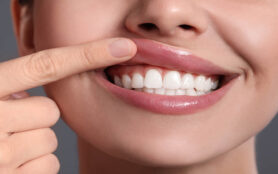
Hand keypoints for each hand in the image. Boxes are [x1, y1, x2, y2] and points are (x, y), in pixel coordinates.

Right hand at [0, 38, 135, 173]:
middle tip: (4, 128)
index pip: (46, 65)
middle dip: (32, 120)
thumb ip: (5, 90)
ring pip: (50, 141)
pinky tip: (6, 168)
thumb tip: (37, 94)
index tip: (124, 47)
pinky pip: (46, 167)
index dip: (88, 53)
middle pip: (50, 112)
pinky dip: (31, 169)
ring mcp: (0, 155)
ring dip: (30, 146)